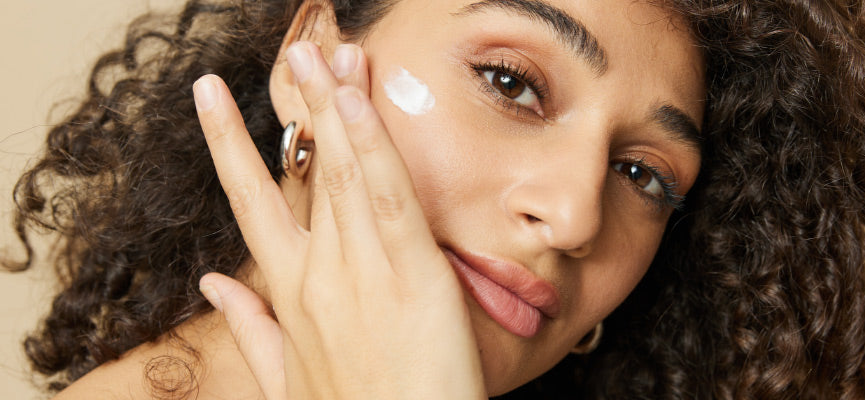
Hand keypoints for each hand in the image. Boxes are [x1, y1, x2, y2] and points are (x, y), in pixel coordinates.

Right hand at [192, 41, 486, 399]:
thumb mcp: (284, 379)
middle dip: (299, 105)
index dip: (230, 145)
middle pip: (303, 172)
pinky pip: (388, 195)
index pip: (251, 203)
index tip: (211, 98)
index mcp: (289, 295)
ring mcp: (362, 271)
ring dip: (332, 106)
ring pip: (342, 171)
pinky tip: (357, 102)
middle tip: (297, 50)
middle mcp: (318, 274)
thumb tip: (213, 285)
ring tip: (323, 54)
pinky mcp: (412, 274)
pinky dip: (371, 144)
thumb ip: (248, 328)